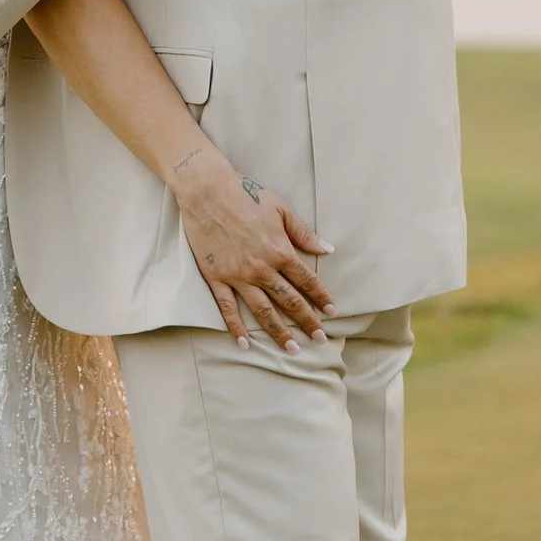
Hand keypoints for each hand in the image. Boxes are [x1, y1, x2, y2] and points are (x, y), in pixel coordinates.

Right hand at [168, 142, 332, 348]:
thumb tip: (327, 249)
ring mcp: (238, 276)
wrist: (208, 192)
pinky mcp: (216, 278)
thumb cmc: (247, 195)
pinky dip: (236, 327)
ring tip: (291, 349)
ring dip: (278, 332)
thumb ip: (304, 233)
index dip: (321, 297)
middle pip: (289, 301)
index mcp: (280, 251)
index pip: (307, 280)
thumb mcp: (281, 209)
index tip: (332, 311)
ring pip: (262, 311)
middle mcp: (262, 268)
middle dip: (307, 321)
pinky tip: (244, 344)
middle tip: (320, 339)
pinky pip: (228, 308)